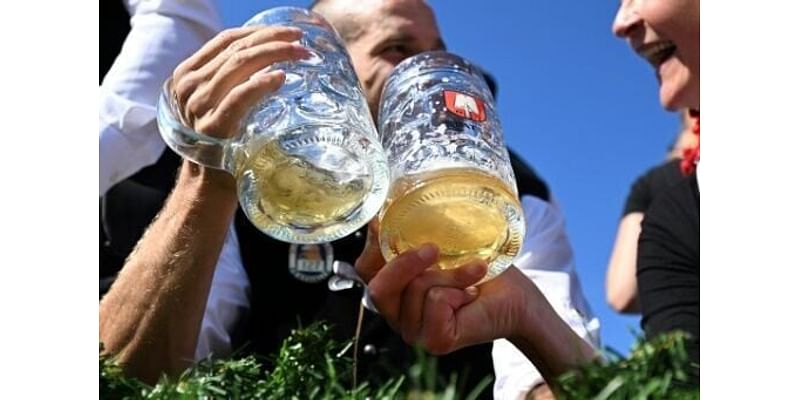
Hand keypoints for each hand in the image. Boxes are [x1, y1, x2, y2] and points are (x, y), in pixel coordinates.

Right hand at [171, 26, 309, 138]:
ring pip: (239, 64)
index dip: (257, 30)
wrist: (208, 183)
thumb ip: (232, 79)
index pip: (225, 39)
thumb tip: (272, 56)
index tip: (286, 31)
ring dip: (274, 54)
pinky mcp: (214, 126)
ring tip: (299, 54)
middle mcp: (189, 86)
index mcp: (188, 74)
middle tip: (300, 39)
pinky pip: (240, 96)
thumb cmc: (222, 140)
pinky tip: (281, 77)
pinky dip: (262, 83)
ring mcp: (199, 106)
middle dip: (272, 39)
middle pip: (236, 49)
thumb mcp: (217, 102)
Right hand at [355, 224, 539, 352]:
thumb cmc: (479, 270)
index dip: (372, 244)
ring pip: (415, 289)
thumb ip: (409, 237)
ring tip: (471, 274)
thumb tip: (381, 214)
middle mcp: (397, 314)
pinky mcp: (434, 341)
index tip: (386, 221)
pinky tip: (471, 294)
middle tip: (433, 248)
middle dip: (405, 262)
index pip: (365, 269)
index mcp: (393, 289)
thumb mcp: (441, 245)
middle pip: (378, 286)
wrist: (516, 297)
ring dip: (449, 274)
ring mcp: (414, 331)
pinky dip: (458, 290)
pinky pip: (435, 302)